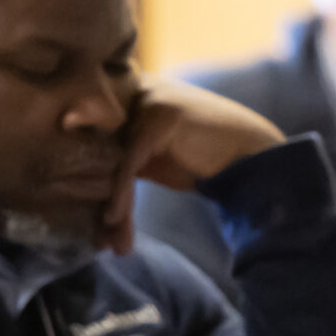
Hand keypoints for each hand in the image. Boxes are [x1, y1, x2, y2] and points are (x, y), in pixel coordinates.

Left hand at [101, 80, 284, 251]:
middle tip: (99, 240)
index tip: (93, 228)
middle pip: (102, 156)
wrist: (252, 155)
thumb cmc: (203, 157)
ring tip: (109, 242)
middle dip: (98, 202)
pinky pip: (130, 163)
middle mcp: (135, 93)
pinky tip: (115, 220)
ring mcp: (147, 101)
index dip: (91, 189)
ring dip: (112, 207)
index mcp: (129, 98)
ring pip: (115, 163)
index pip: (97, 147)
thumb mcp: (153, 159)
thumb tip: (82, 189)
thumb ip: (122, 161)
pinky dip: (120, 195)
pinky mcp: (160, 117)